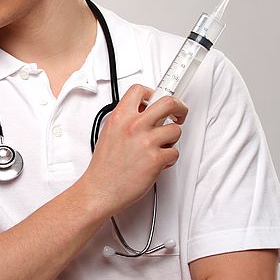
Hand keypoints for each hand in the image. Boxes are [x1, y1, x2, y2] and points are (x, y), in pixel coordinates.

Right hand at [81, 84, 187, 217]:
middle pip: (168, 102)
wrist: (100, 188)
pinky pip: (175, 152)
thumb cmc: (104, 166)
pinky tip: (158, 161)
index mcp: (120, 117)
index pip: (141, 90)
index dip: (154, 92)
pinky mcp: (156, 159)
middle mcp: (134, 126)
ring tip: (161, 145)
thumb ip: (126, 120)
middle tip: (179, 113)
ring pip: (176, 130)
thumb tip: (143, 112)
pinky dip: (169, 158)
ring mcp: (146, 142)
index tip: (158, 97)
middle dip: (179, 107)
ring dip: (172, 138)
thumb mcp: (109, 132)